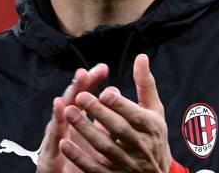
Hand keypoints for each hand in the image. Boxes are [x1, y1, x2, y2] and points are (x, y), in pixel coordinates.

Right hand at [37, 64, 109, 171]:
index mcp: (76, 120)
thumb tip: (113, 89)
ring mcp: (54, 141)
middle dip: (76, 89)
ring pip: (58, 122)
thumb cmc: (78, 158)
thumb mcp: (93, 133)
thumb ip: (102, 112)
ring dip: (60, 110)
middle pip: (70, 103)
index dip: (92, 82)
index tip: (103, 69)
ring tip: (64, 98)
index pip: (84, 95)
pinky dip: (55, 135)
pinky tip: (57, 124)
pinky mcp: (49, 158)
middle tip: (83, 73)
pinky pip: (53, 146)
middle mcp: (64, 126)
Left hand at [59, 54, 172, 172]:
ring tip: (69, 113)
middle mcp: (140, 146)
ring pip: (104, 148)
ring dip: (86, 131)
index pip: (135, 115)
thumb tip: (141, 57)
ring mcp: (127, 163)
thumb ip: (145, 84)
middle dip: (99, 113)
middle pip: (119, 130)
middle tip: (80, 96)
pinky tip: (64, 143)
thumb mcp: (154, 110)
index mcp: (151, 127)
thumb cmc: (153, 134)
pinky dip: (79, 157)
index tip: (104, 92)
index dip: (120, 105)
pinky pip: (94, 168)